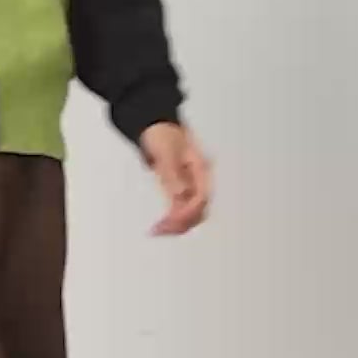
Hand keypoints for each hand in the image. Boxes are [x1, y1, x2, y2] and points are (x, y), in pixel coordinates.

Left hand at [140, 121, 212, 235]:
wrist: (155, 125)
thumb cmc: (162, 134)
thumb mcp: (166, 152)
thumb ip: (173, 174)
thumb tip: (180, 195)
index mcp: (200, 168)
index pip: (202, 197)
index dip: (189, 211)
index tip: (171, 219)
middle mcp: (198, 179)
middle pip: (199, 209)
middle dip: (182, 223)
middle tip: (161, 230)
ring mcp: (189, 185)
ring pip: (190, 213)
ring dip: (176, 225)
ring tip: (157, 231)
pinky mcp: (179, 189)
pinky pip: (179, 209)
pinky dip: (171, 219)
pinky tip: (159, 225)